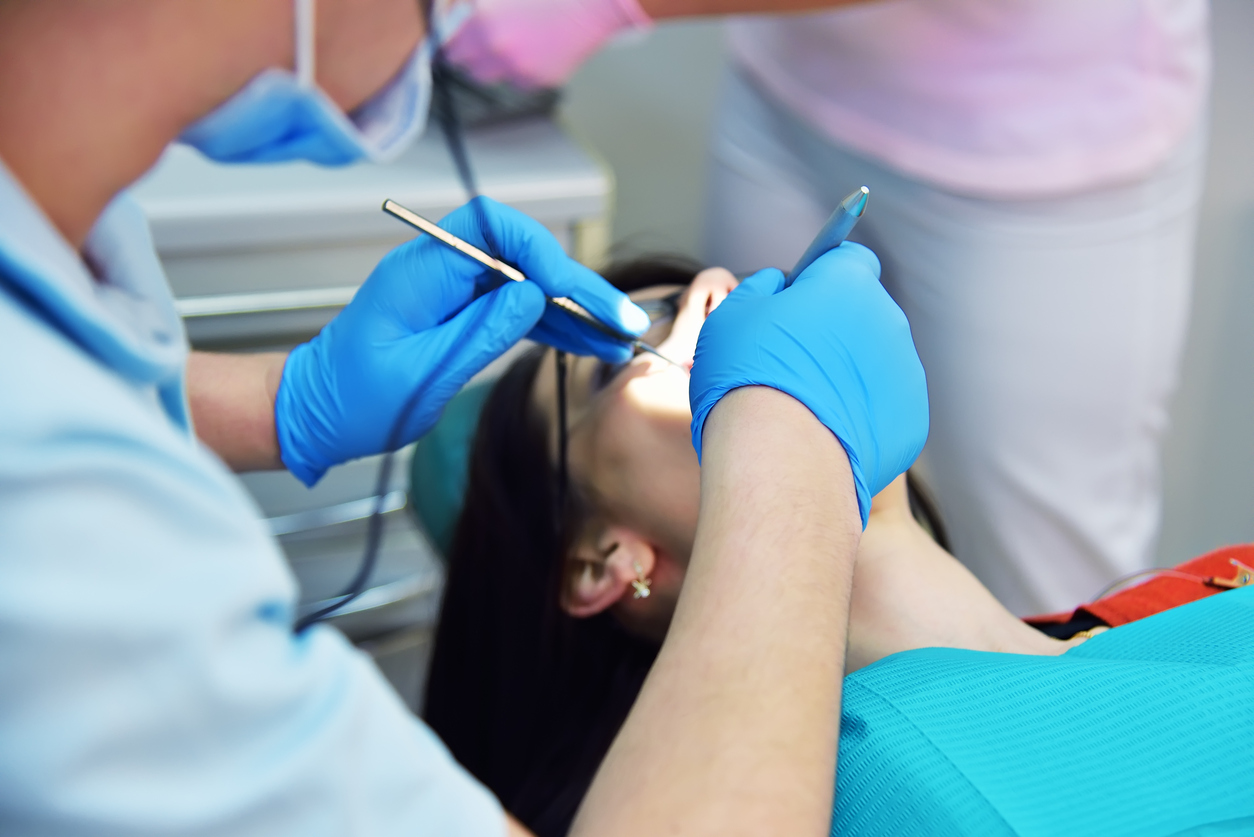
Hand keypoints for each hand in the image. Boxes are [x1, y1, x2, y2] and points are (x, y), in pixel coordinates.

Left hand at [276, 196, 648, 484]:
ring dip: (575, 311)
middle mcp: (441, 270)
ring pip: (529, 284)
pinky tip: (590, 344)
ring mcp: (454, 291)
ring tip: (619, 340)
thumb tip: (532, 295)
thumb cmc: (354, 400)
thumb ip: (479, 332)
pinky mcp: (462, 314)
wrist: (317, 415)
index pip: (496, 230)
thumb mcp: (421, 374)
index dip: (544, 254)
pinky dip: (554, 327)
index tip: (575, 295)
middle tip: (621, 321)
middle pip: (523, 256)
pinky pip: (517, 310)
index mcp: (422, 271)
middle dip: (576, 286)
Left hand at [442, 0, 651, 87]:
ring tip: (510, 43)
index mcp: (482, 19)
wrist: (593, 3)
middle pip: (463, 64)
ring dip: (492, 64)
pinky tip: (535, 48)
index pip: (446, 41)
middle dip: (469, 53)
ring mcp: (518, 67)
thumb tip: (455, 13)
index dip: (451, 37)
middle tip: (482, 39)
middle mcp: (496, 47)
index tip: (455, 36)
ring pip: (489, 76)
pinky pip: (517, 81)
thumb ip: (472, 4)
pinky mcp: (538, 80)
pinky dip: (520, 69)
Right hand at [688, 243, 928, 525]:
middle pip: (863, 313)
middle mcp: (888, 321)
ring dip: (846, 374)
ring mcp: (906, 374)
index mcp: (848, 283)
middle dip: (834, 328)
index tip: (797, 299)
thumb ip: (762, 288)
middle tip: (791, 360)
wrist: (779, 461)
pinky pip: (882, 408)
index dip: (821, 275)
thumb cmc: (747, 379)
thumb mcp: (734, 315)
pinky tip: (824, 434)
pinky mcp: (911, 421)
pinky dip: (859, 415)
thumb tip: (779, 285)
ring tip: (804, 406)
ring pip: (875, 363)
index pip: (848, 259)